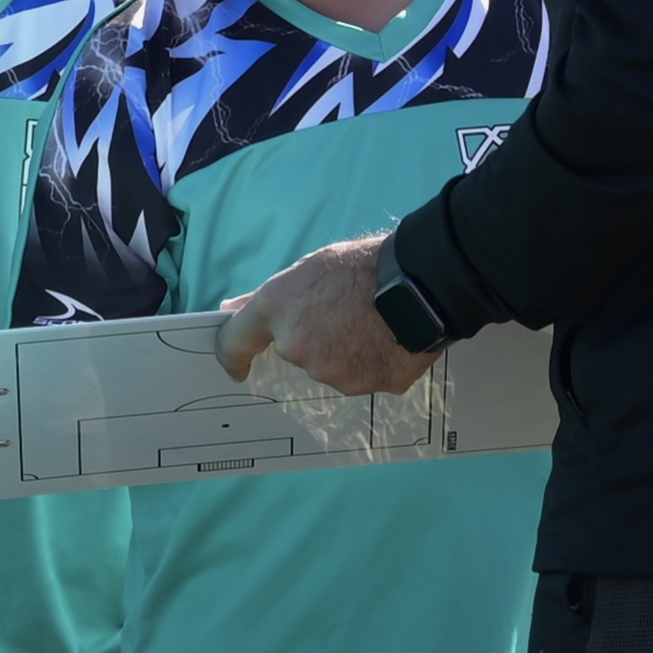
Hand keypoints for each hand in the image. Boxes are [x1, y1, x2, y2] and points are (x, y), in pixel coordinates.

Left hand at [216, 235, 438, 394]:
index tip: (236, 368)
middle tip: (342, 313)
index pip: (235, 343)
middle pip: (295, 352)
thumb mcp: (309, 268)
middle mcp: (295, 347)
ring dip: (343, 351)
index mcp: (276, 311)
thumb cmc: (363, 266)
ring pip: (330, 367)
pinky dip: (370, 362)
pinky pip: (362, 376)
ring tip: (371, 322)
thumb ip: (270, 296)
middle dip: (313, 337)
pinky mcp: (364, 386)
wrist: (420, 282)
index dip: (232, 357)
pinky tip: (387, 338)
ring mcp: (330, 372)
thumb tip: (232, 307)